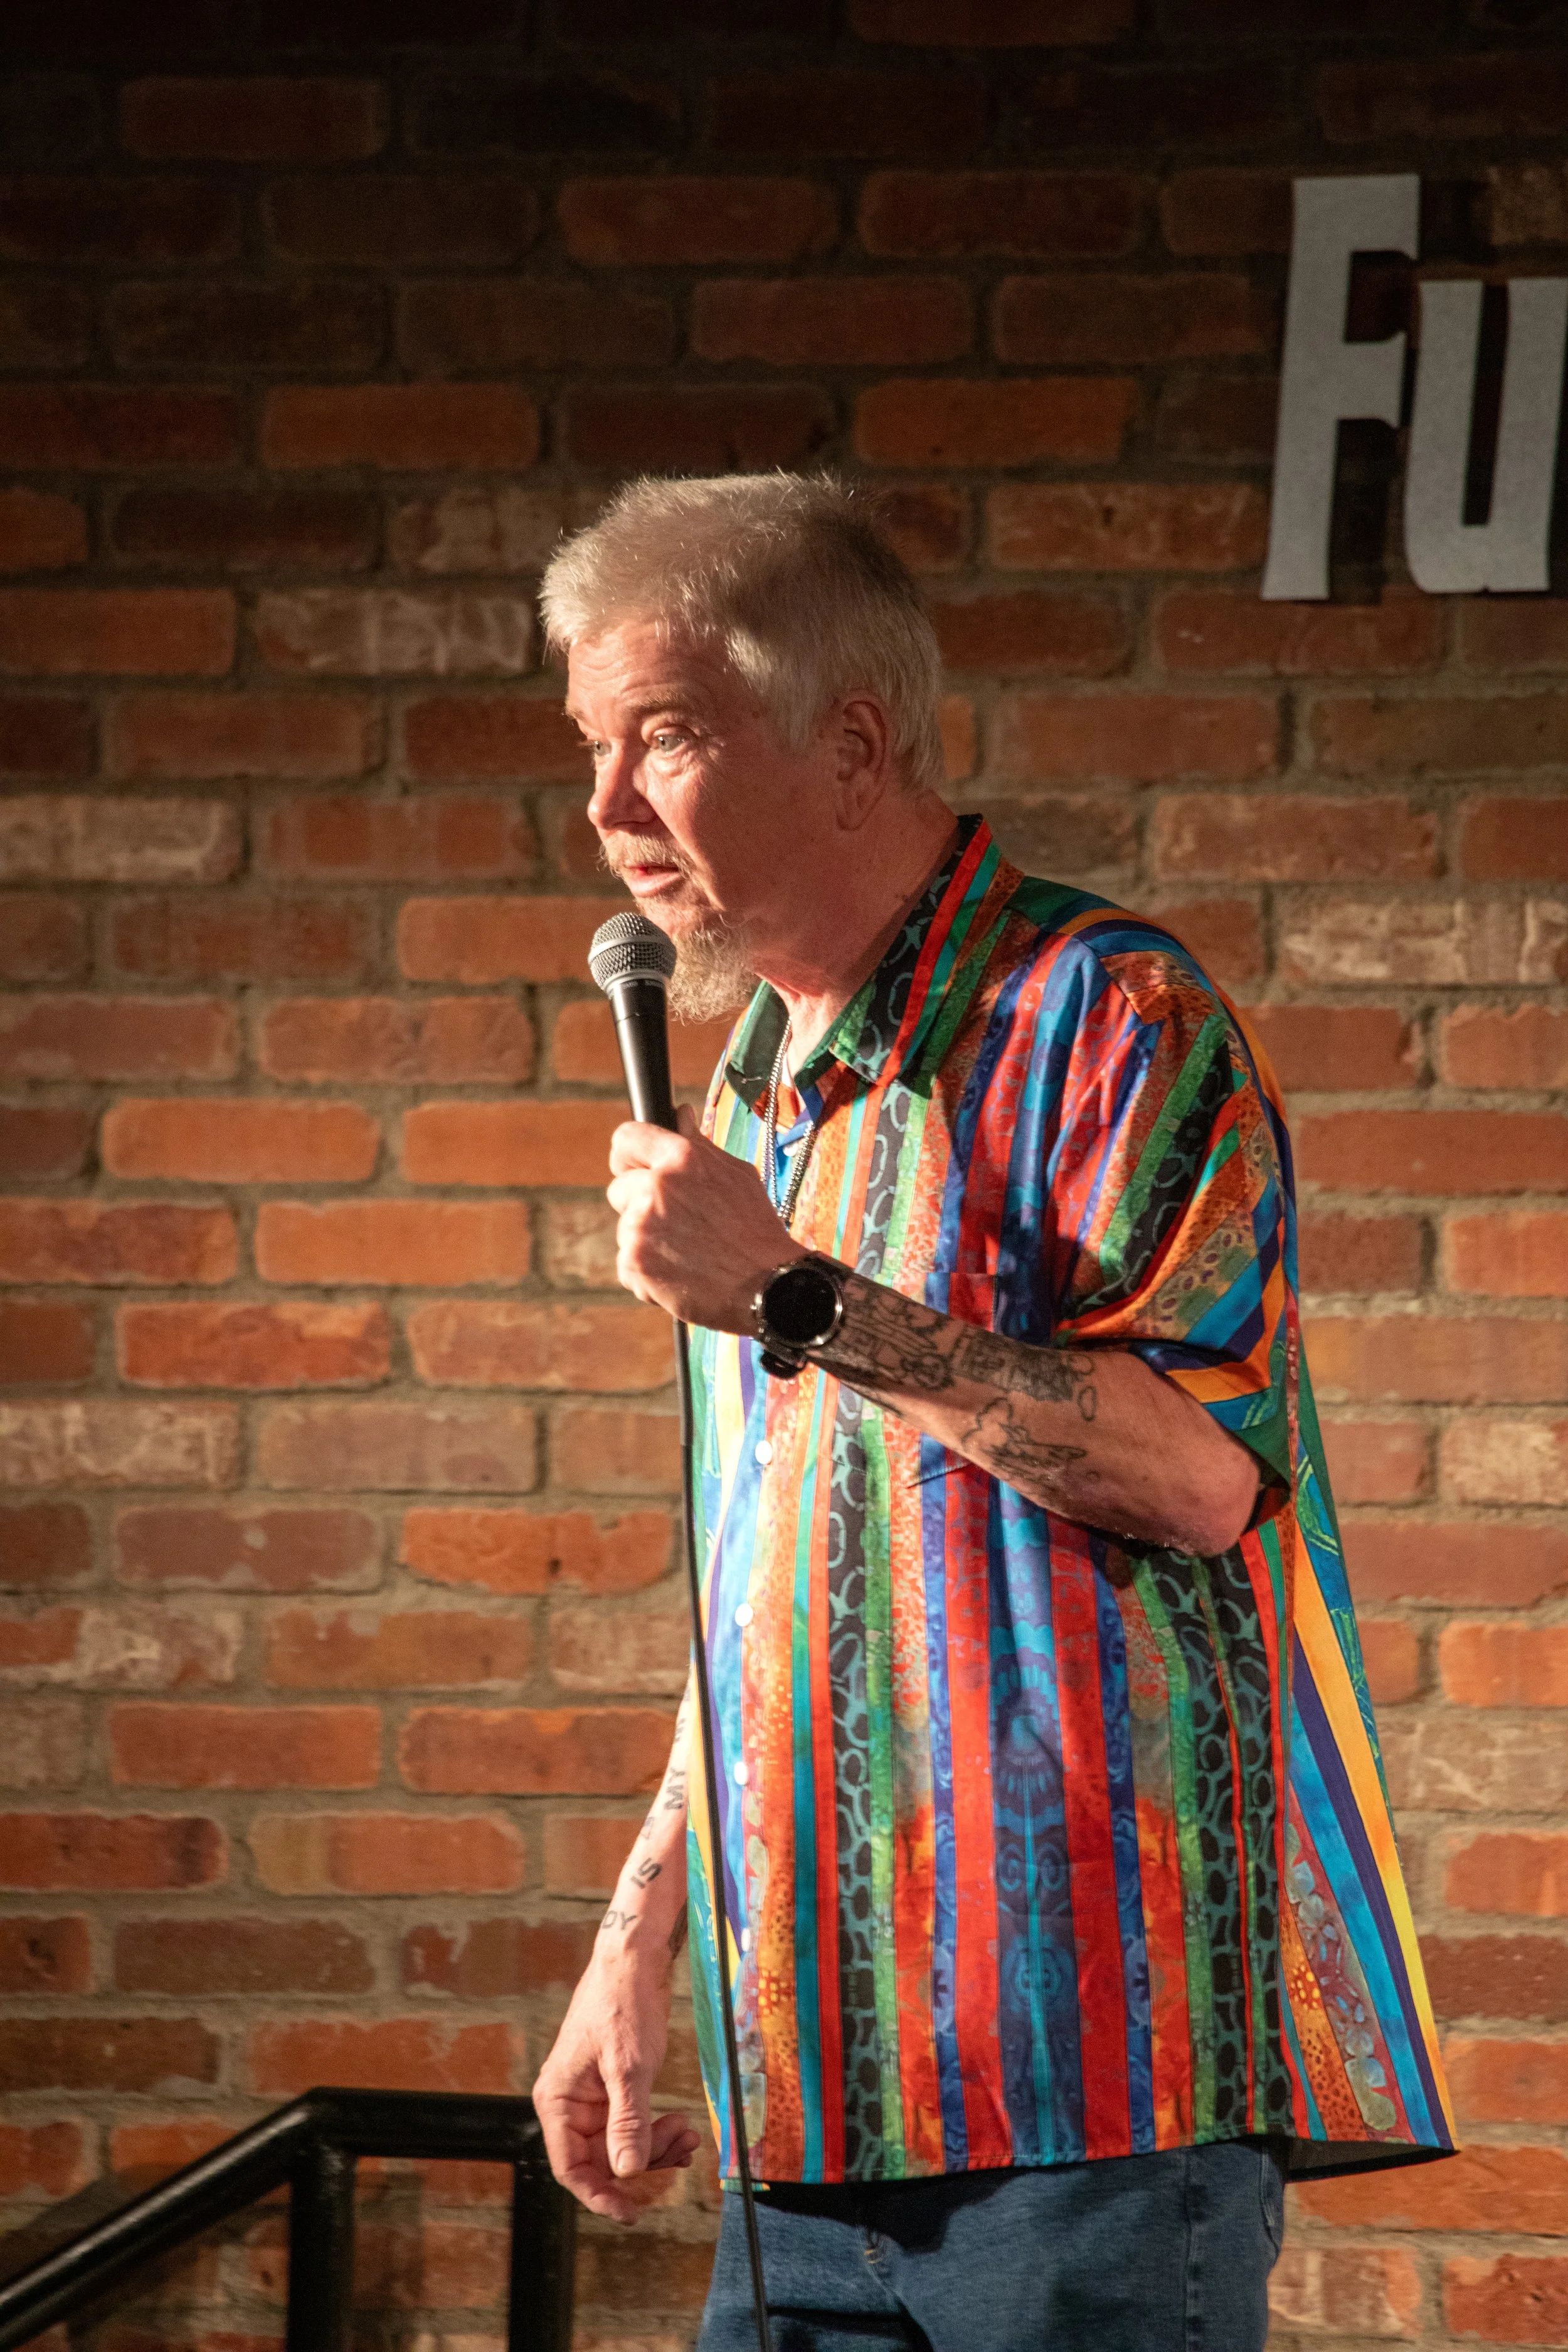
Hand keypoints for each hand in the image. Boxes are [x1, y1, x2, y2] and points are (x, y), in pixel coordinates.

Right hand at [532, 1946, 700, 2225]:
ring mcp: (591, 2097)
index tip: (631, 2213)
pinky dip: (656, 2130)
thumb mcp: (629, 2066)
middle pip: (600, 2160)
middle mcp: (569, 2103)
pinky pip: (631, 2124)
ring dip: (655, 2146)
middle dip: (642, 2162)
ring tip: (688, 2134)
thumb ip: (627, 2121)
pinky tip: (681, 2126)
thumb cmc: (623, 2003)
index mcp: (557, 2100)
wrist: (634, 1959)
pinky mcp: (613, 2087)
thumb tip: (627, 2172)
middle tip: (681, 2149)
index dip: (599, 2195)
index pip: (570, 2167)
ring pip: (620, 2144)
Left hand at [607, 1106, 803, 1330]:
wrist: (767, 1286)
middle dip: (639, 1204)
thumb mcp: (735, 1175)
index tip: (634, 1168)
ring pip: (626, 1228)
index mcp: (681, 1159)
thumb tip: (679, 1114)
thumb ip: (699, 1144)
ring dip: (647, 1240)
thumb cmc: (754, 1229)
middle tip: (677, 1222)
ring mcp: (640, 1227)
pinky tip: (680, 1273)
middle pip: (619, 1189)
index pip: (626, 1139)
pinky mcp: (634, 1263)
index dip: (628, 1155)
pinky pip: (628, 1262)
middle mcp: (656, 1187)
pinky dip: (648, 1271)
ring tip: (686, 1252)